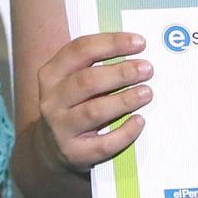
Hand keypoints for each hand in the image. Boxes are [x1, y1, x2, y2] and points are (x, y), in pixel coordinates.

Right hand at [34, 31, 151, 174]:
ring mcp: (60, 128)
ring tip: (147, 93)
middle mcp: (52, 100)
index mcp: (51, 75)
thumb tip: (137, 51)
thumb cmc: (74, 106)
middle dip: (121, 73)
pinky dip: (125, 132)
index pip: (80, 50)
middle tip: (147, 69)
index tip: (140, 43)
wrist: (51, 149)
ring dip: (124, 100)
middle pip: (87, 81)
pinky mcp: (74, 153)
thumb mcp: (73, 82)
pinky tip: (139, 121)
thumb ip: (96, 66)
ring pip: (94, 111)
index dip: (111, 43)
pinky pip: (103, 144)